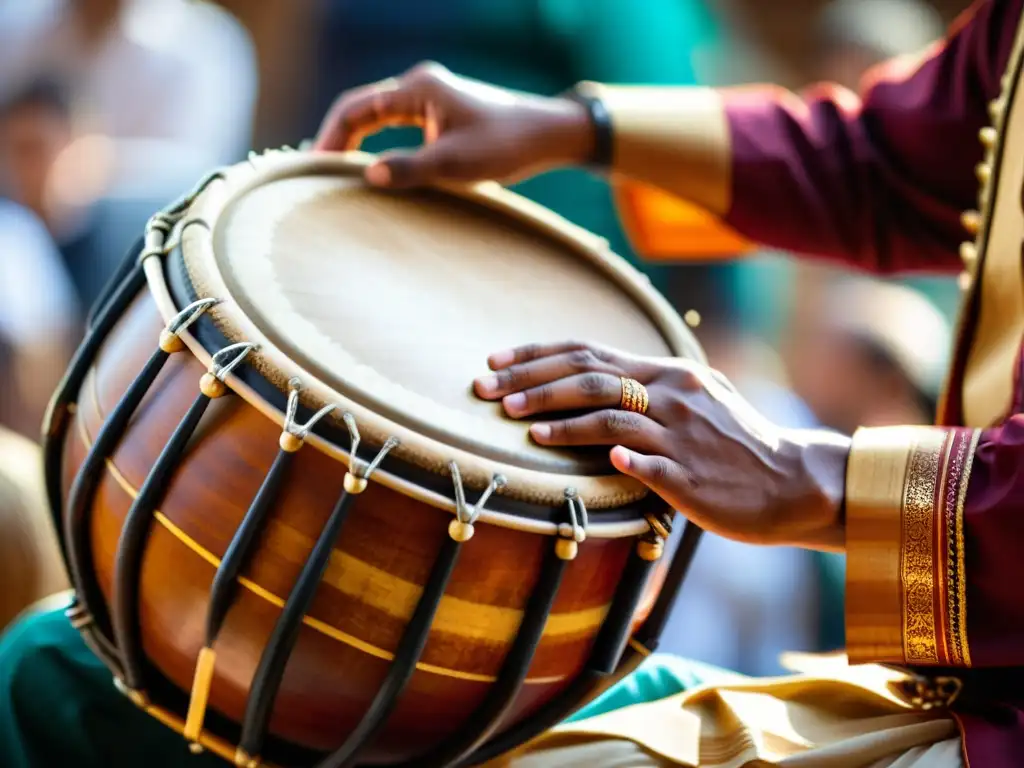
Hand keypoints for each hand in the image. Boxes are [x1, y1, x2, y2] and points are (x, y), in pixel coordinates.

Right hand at [315, 62, 594, 188]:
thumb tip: (368, 176)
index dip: (330, 136)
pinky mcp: (441, 114)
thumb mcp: (456, 164)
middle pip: (361, 109)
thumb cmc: (506, 146)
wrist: (547, 136)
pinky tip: (370, 167)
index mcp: (418, 89)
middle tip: (317, 173)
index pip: (356, 107)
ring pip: (377, 117)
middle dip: (337, 139)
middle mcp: (419, 87)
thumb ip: (410, 168)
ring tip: (334, 173)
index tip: (314, 166)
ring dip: (355, 142)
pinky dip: (376, 143)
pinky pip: (396, 125)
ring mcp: (431, 99)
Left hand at [473, 341, 850, 551]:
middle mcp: (672, 394)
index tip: (495, 360)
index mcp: (668, 372)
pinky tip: (577, 455)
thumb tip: (593, 384)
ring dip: (558, 419)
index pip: (590, 351)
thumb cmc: (735, 445)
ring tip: (518, 425)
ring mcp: (680, 434)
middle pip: (590, 376)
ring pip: (610, 416)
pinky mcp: (689, 476)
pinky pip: (645, 462)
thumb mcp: (694, 400)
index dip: (537, 355)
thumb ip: (647, 389)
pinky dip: (612, 455)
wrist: (793, 481)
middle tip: (486, 390)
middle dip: (531, 381)